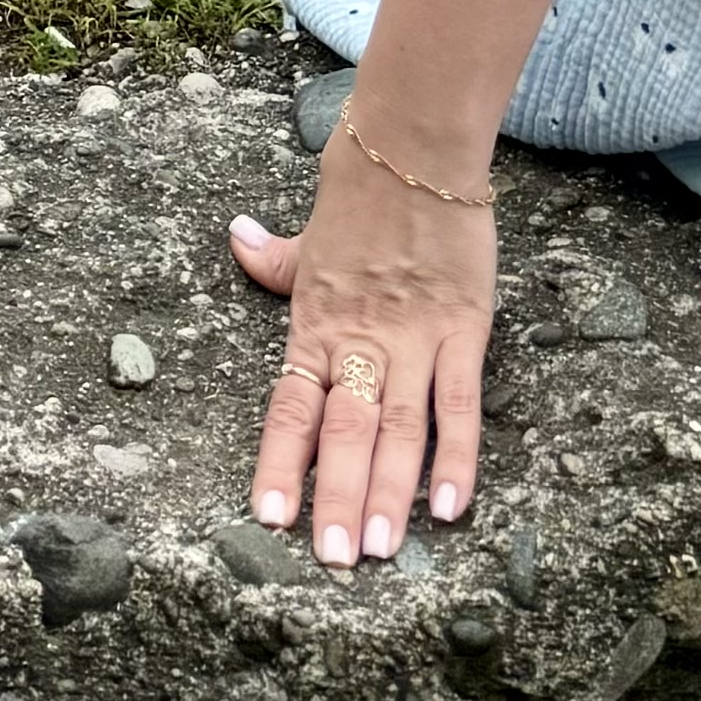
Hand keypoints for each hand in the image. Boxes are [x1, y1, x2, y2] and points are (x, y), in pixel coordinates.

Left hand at [228, 131, 497, 569]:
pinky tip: (451, 504)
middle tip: (332, 559)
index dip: (280, 463)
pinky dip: (458, 454)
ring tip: (380, 550)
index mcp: (316, 321)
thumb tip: (237, 241)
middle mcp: (360, 337)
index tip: (269, 517)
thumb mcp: (312, 232)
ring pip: (398, 426)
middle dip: (336, 497)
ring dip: (388, 491)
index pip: (290, 406)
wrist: (415, 142)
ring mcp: (414, 335)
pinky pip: (460, 400)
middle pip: (344, 429)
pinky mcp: (463, 327)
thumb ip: (277, 259)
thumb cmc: (359, 186)